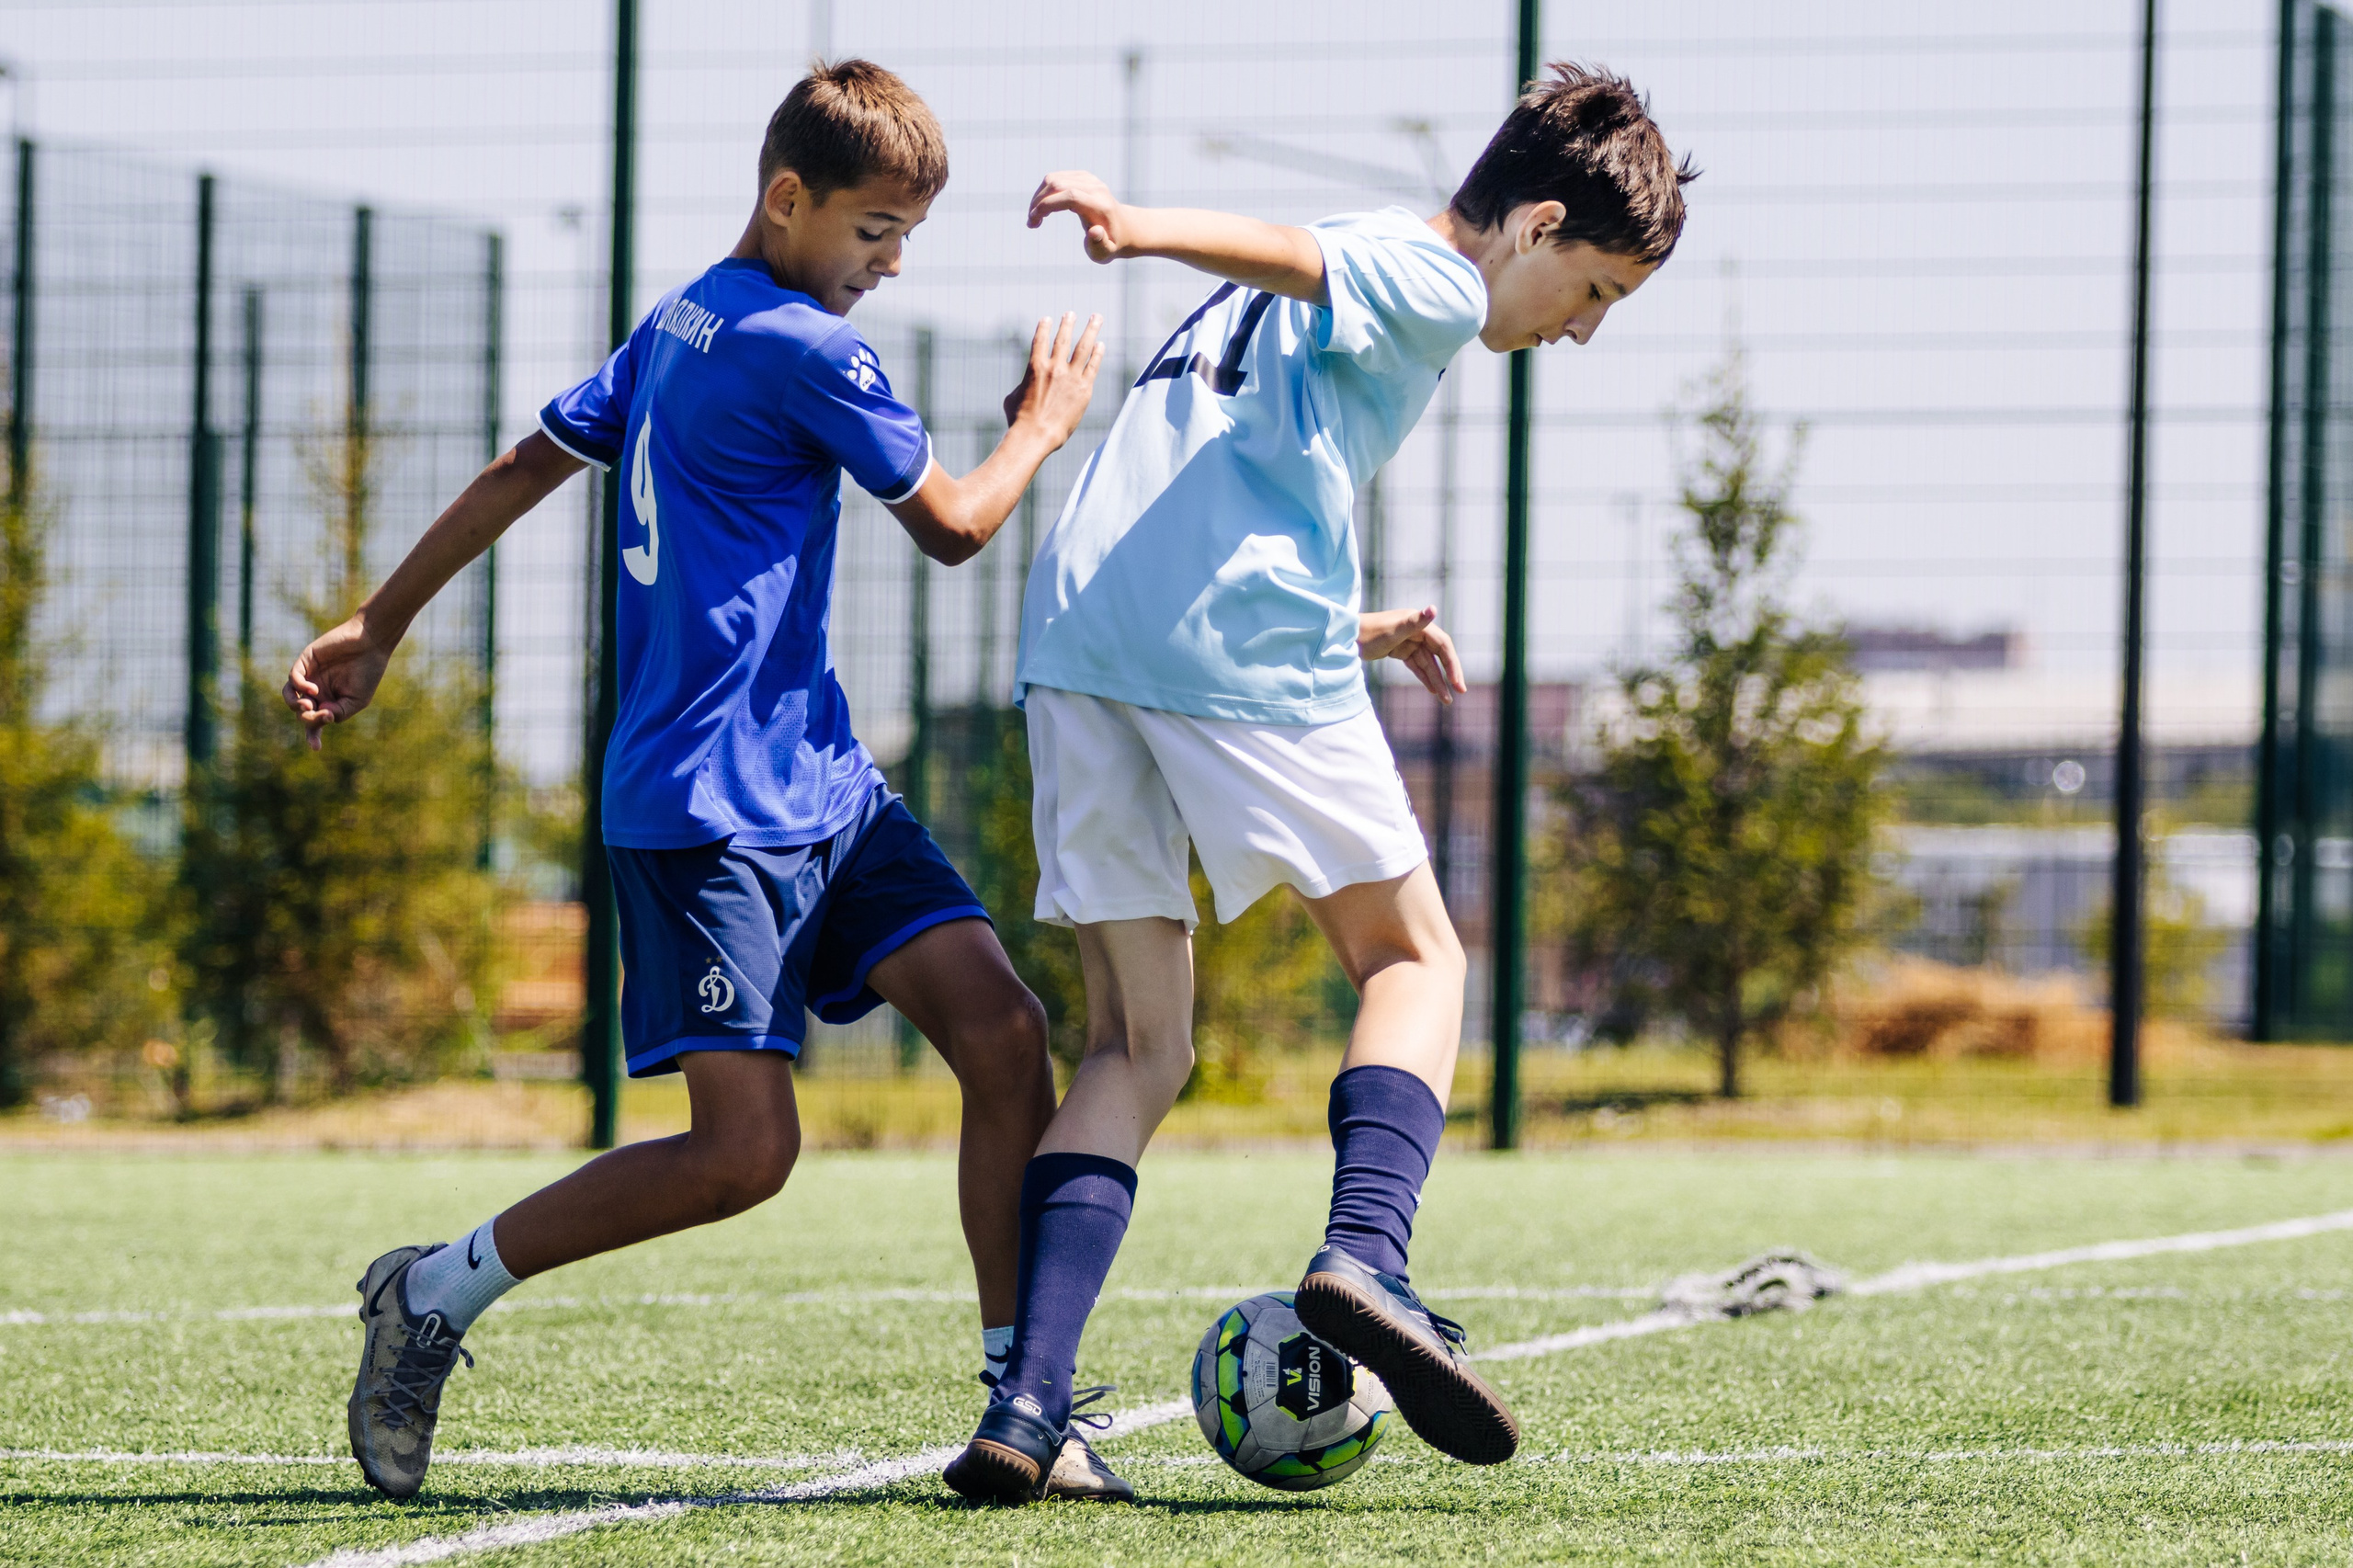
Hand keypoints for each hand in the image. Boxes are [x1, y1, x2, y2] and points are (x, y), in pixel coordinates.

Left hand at [283, 613, 395, 751]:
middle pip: (301, 713)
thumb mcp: (356, 701)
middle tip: (320, 714)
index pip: (315, 722)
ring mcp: (309, 676)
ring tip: (307, 706)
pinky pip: (292, 678)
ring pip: (290, 696)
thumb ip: (337, 713)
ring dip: (295, 706)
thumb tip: (318, 716)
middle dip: (308, 718)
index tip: (316, 748)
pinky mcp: (305, 661)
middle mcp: (317, 691)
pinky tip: (313, 689)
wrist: (370, 643)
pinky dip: (299, 686)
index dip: (313, 736)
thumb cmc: (368, 672)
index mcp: (329, 702)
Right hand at [1002, 311, 1104, 446]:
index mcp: (1035, 367)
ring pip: (1083, 347)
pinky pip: (1093, 366)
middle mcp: (1054, 367)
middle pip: (1063, 339)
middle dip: (1068, 323)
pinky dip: (1098, 354)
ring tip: (1096, 318)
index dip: (1044, 328)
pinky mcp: (1084, 389)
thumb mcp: (1013, 397)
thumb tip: (1026, 387)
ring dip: (1090, 330)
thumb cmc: (1020, 419)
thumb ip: (1023, 386)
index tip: (1047, 318)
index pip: (1040, 340)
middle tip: (1072, 313)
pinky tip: (1101, 345)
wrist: (1036, 434)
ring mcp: (1071, 377)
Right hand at [1027, 170, 1130, 262]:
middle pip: (1058, 185)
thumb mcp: (1107, 252)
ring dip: (1038, 197)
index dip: (1048, 205)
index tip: (1034, 220)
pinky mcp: (1082, 176)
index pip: (1070, 196)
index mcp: (1100, 206)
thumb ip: (1100, 245)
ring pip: (1054, 179)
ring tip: (1036, 217)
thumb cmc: (1112, 244)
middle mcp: (1095, 188)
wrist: (1124, 227)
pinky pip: (1056, 178)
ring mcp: (1089, 179)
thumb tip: (1094, 232)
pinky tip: (1043, 208)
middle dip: (1038, 202)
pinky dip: (1045, 192)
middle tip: (1032, 223)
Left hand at [1359, 605, 1465, 704]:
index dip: (1452, 663)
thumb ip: (1415, 622)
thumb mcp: (1393, 630)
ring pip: (1428, 664)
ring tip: (1446, 701)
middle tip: (1461, 692)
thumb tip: (1433, 608)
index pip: (1443, 645)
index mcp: (1418, 624)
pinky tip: (1434, 691)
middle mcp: (1417, 631)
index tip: (1456, 682)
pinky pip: (1417, 666)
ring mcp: (1409, 642)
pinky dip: (1425, 678)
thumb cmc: (1368, 632)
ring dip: (1437, 681)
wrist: (1345, 637)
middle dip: (1449, 674)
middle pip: (1439, 655)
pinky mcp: (1400, 651)